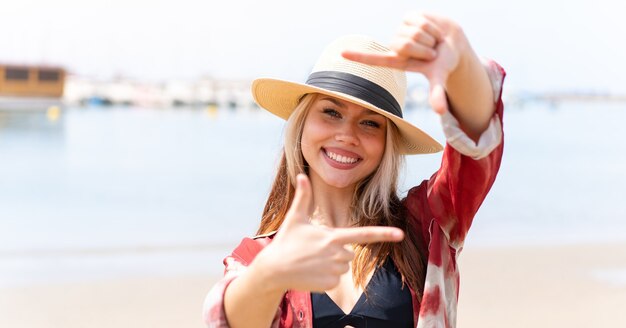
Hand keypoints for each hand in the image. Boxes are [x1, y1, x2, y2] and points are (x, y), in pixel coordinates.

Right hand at [252, 174, 403, 292]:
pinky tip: (310, 274)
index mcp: (333, 236)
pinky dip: (325, 278)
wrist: (274, 269)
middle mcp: (337, 254)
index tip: (400, 234)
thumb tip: (301, 175)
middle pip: (349, 253)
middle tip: (315, 251)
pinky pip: (335, 281)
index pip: (363, 235)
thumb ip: (303, 196)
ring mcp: (334, 271)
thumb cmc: (285, 241)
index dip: (384, 233)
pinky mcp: (330, 285)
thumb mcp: (295, 218)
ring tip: (311, 262)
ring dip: (331, 265)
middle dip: (336, 252)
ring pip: (343, 267)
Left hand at [342, 12, 471, 114]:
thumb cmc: (443, 61)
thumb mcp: (439, 76)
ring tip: (433, 42)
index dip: (359, 56)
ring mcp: (401, 30)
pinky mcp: (409, 17)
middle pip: (406, 44)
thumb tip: (441, 112)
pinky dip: (433, 28)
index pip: (375, 59)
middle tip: (432, 52)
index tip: (342, 54)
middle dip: (424, 49)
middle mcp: (397, 45)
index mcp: (398, 61)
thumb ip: (437, 93)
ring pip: (415, 32)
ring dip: (431, 38)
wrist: (454, 43)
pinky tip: (434, 31)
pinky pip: (421, 21)